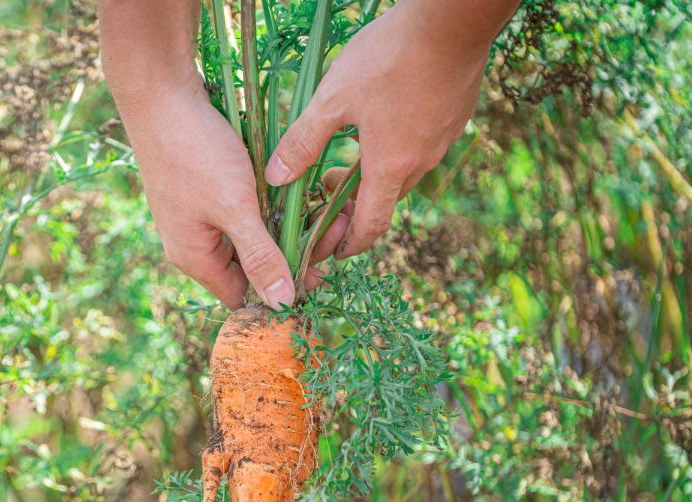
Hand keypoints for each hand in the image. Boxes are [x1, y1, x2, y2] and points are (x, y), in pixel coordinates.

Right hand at [121, 78, 347, 309]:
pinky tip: (296, 191)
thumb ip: (260, 256)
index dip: (280, 292)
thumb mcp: (235, 206)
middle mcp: (194, 244)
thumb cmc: (195, 151)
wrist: (161, 95)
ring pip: (251, 238)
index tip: (321, 272)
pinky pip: (244, 213)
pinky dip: (271, 208)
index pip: (243, 297)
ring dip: (287, 228)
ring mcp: (198, 218)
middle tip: (333, 228)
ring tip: (325, 208)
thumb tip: (282, 304)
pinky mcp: (205, 193)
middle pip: (250, 268)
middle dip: (293, 254)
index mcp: (195, 258)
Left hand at [264, 0, 497, 258]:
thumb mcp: (333, 99)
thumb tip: (275, 178)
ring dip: (374, 177)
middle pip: (385, 201)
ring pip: (403, 173)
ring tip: (347, 158)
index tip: (331, 251)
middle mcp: (421, 162)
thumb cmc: (389, 58)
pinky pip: (421, 147)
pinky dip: (396, 151)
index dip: (348, 245)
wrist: (451, 20)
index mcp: (390, 167)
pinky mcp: (455, 116)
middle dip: (353, 207)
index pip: (371, 226)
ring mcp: (443, 139)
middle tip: (325, 194)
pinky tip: (380, 126)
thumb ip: (303, 142)